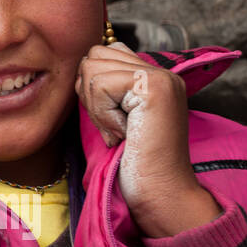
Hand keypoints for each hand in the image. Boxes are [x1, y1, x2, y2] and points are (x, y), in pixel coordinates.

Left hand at [75, 42, 219, 236]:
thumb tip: (84, 65)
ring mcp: (161, 77)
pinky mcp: (154, 87)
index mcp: (155, 77)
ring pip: (93, 67)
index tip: (113, 121)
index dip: (94, 88)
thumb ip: (107, 87)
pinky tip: (124, 132)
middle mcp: (162, 71)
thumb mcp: (116, 116)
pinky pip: (100, 84)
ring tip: (121, 130)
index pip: (103, 53)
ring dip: (97, 106)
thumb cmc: (134, 162)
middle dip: (91, 94)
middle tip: (115, 126)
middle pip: (94, 56)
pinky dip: (103, 114)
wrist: (160, 194)